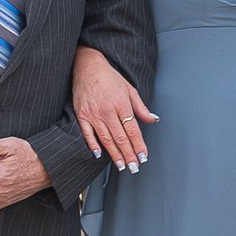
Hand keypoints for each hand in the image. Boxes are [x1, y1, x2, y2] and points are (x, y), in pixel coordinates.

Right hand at [74, 45, 156, 169]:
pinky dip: (92, 145)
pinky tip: (99, 155)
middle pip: (120, 138)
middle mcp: (107, 111)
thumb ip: (141, 108)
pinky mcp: (81, 115)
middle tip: (134, 168)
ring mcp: (93, 114)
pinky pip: (87, 133)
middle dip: (129, 155)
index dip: (139, 146)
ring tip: (121, 166)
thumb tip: (153, 120)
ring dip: (115, 154)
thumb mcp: (130, 90)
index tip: (143, 157)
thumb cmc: (110, 78)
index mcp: (122, 105)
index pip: (133, 131)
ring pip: (106, 139)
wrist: (88, 67)